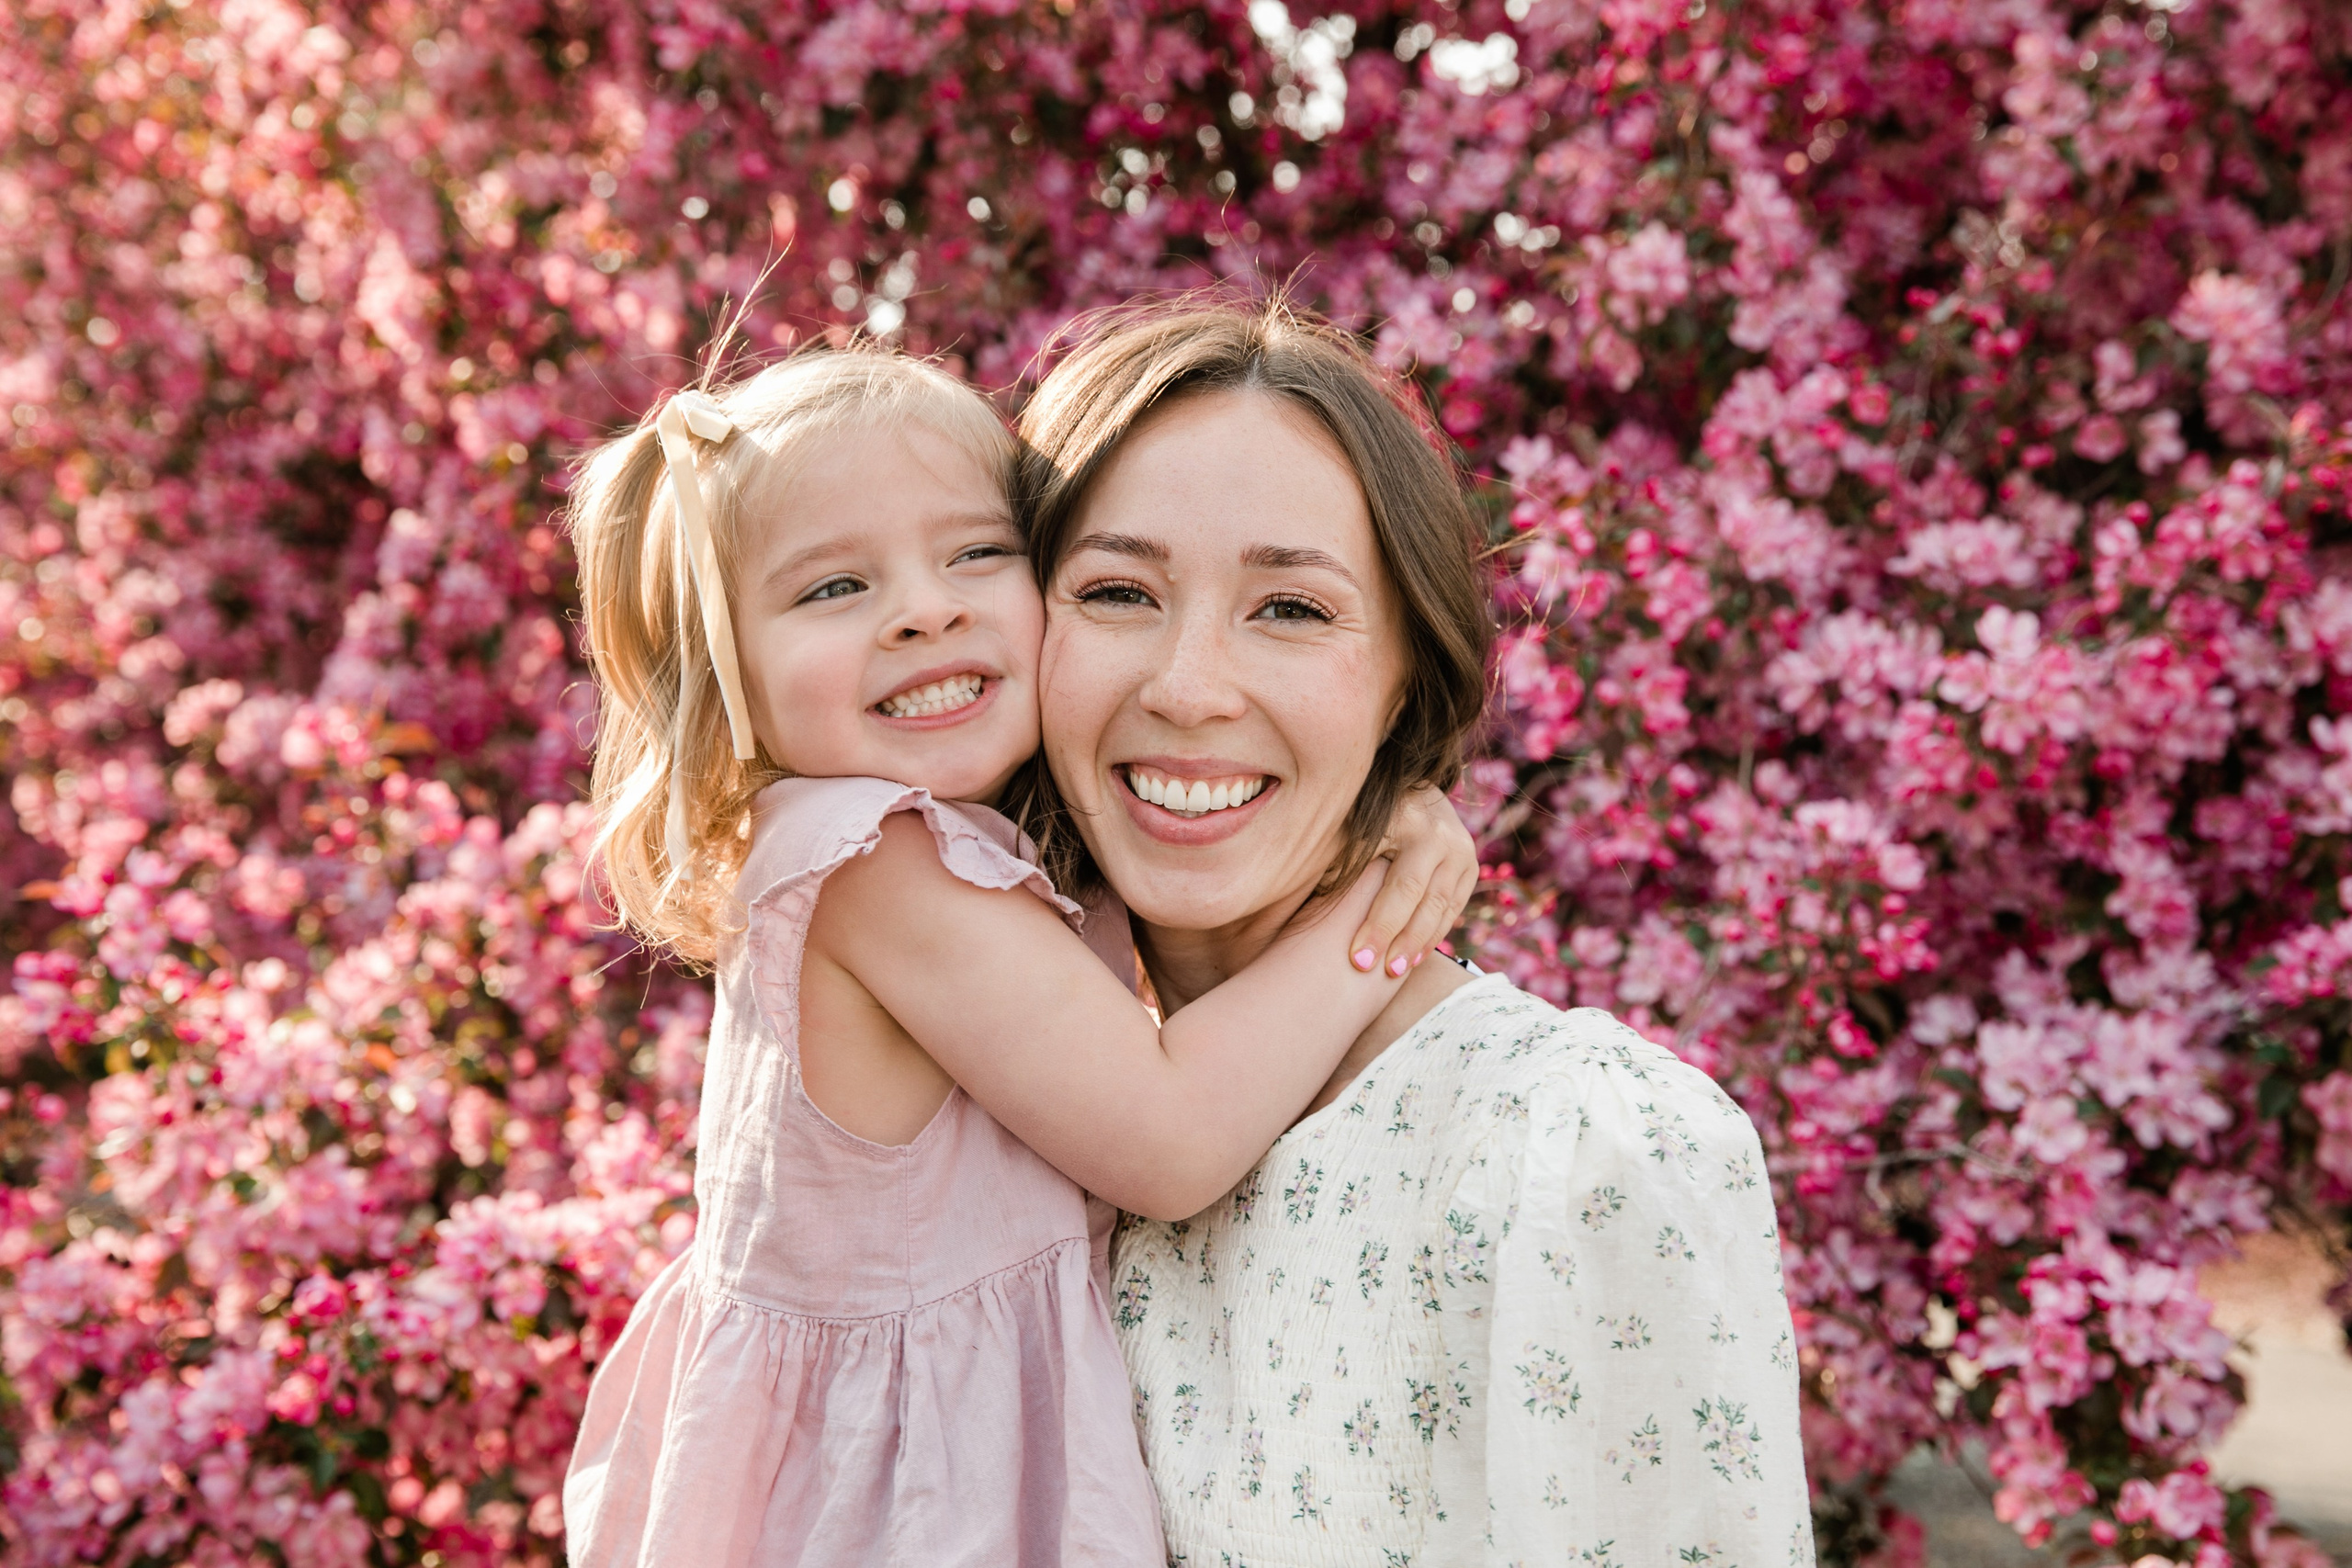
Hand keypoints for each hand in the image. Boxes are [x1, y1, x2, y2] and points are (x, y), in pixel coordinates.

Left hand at [1348, 783, 1479, 976]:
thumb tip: (1301, 896)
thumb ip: (1331, 856)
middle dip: (1399, 940)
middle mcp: (1442, 834)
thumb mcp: (1346, 822)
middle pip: (1422, 900)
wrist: (1411, 785)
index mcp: (1409, 821)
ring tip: (1394, 971)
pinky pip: (1453, 907)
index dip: (1377, 926)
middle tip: (1376, 972)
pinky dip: (1434, 933)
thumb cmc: (1362, 809)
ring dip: (1418, 943)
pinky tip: (1414, 957)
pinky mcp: (1470, 864)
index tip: (1356, 959)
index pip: (1396, 887)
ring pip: (1442, 907)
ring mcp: (1462, 849)